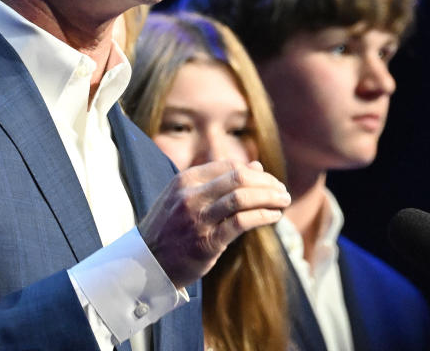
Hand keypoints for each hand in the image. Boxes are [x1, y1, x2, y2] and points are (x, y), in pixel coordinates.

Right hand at [138, 160, 290, 288]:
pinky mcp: (206, 242)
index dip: (254, 172)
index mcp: (184, 180)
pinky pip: (241, 223)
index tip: (269, 181)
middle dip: (266, 183)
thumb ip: (218, 181)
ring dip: (269, 197)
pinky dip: (262, 216)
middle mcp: (190, 196)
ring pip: (242, 198)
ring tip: (283, 201)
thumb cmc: (170, 228)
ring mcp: (198, 219)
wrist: (146, 263)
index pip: (228, 166)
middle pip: (238, 178)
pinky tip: (273, 216)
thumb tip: (256, 166)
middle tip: (282, 190)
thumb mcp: (184, 197)